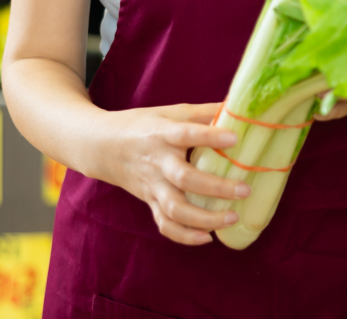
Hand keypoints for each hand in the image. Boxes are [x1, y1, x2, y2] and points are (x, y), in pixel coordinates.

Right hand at [89, 102, 250, 245]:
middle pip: (184, 179)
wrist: (101, 146)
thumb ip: (204, 112)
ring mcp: (152, 185)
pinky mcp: (148, 201)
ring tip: (232, 218)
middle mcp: (157, 162)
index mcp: (163, 134)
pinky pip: (164, 223)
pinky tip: (207, 237)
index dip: (210, 137)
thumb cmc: (144, 125)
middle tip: (244, 190)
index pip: (186, 134)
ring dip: (204, 218)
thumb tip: (241, 109)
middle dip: (216, 188)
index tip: (234, 138)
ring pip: (175, 208)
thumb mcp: (172, 112)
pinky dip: (184, 235)